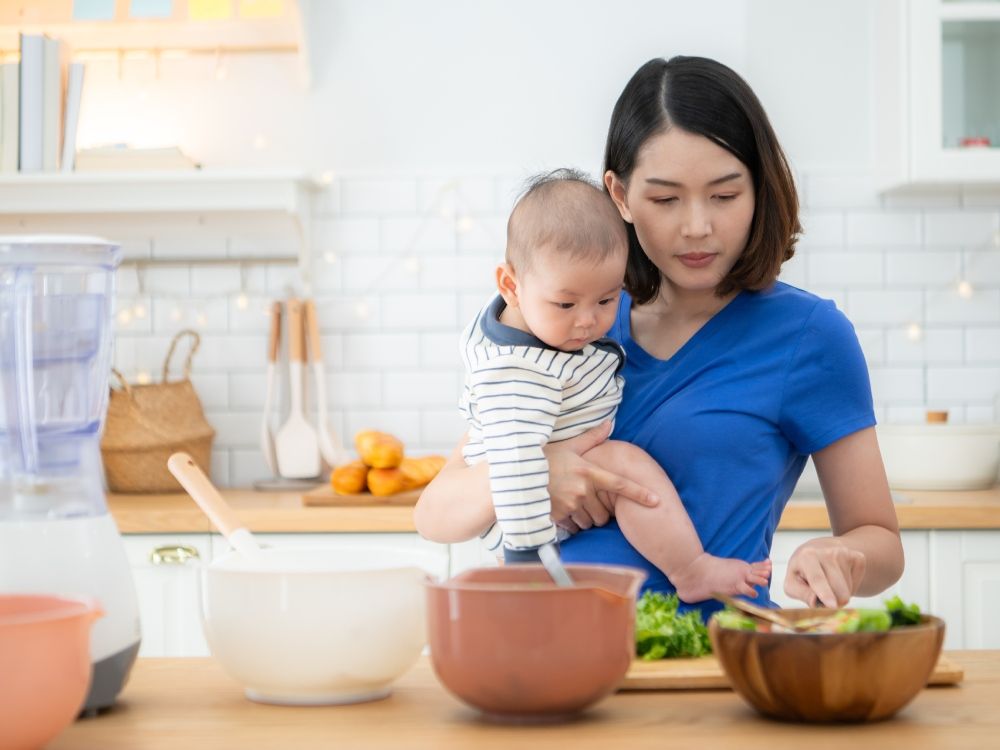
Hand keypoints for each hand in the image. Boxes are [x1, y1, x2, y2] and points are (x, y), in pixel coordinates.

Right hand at [544, 422, 658, 531]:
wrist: (517, 473)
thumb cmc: (544, 458)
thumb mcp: (568, 446)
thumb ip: (591, 438)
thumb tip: (609, 423)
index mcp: (588, 472)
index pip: (619, 484)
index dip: (640, 493)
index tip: (656, 501)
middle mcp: (582, 490)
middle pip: (604, 512)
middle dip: (600, 512)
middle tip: (588, 503)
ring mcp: (570, 504)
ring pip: (589, 522)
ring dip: (586, 519)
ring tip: (573, 506)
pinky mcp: (558, 516)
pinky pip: (574, 527)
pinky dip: (572, 524)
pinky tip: (562, 513)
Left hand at [783, 537, 866, 607]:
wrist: (818, 550)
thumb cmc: (802, 572)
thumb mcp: (792, 583)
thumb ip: (801, 593)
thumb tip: (815, 601)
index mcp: (807, 556)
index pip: (817, 578)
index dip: (825, 593)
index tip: (833, 605)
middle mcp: (827, 552)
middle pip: (838, 590)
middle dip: (833, 601)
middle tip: (821, 594)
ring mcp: (844, 553)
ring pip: (848, 590)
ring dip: (839, 594)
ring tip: (828, 582)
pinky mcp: (858, 558)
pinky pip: (857, 584)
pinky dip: (849, 587)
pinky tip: (839, 577)